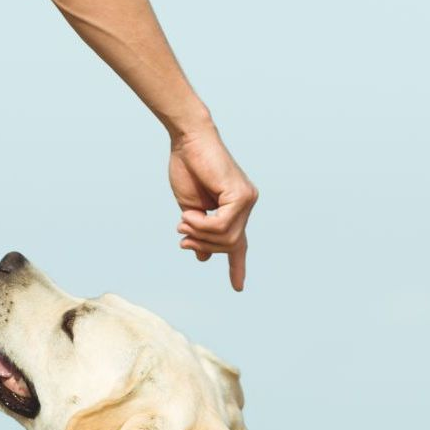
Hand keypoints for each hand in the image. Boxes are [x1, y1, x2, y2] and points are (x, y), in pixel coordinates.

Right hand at [169, 128, 257, 291]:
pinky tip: (190, 214)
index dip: (237, 267)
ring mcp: (247, 199)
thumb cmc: (187, 168)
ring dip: (200, 234)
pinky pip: (223, 226)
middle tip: (182, 234)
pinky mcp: (241, 195)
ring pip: (226, 238)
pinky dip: (203, 225)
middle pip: (228, 245)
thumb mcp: (191, 210)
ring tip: (185, 220)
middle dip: (202, 245)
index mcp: (234, 208)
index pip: (238, 244)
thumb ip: (199, 232)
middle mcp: (246, 204)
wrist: (187, 141)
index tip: (238, 287)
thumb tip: (204, 257)